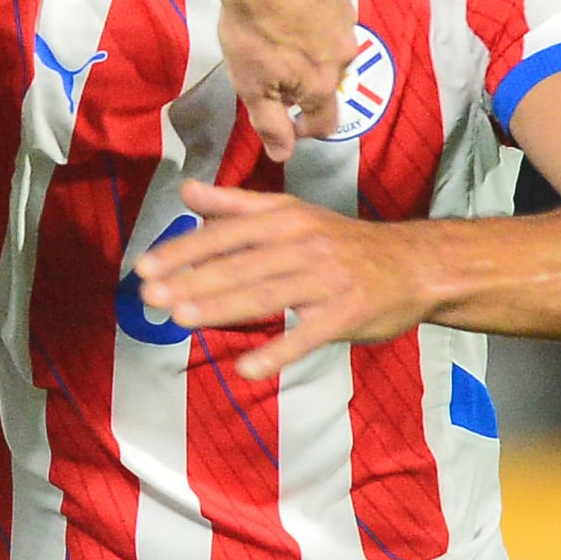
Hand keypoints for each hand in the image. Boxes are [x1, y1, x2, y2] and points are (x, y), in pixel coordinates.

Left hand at [131, 180, 436, 378]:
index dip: (183, 250)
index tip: (144, 266)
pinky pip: (307, 335)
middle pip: (240, 263)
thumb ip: (235, 205)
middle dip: (192, 280)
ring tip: (182, 319)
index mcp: (285, 218)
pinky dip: (278, 352)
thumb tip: (185, 190)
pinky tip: (246, 369)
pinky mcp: (347, 314)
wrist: (416, 264)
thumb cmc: (344, 241)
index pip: (225, 234)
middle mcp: (304, 244)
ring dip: (223, 307)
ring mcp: (327, 280)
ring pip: (267, 294)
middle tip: (151, 296)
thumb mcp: (292, 212)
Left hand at [205, 0, 355, 161]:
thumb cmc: (251, 28)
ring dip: (312, 44)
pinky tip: (290, 0)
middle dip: (305, 81)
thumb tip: (283, 156)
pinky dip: (315, 10)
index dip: (304, 129)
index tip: (285, 121)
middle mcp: (346, 53)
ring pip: (332, 42)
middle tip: (272, 66)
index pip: (326, 122)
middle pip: (328, 80)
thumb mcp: (251, 86)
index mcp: (323, 83)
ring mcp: (347, 15)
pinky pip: (331, 6)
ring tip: (280, 29)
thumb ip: (271, 124)